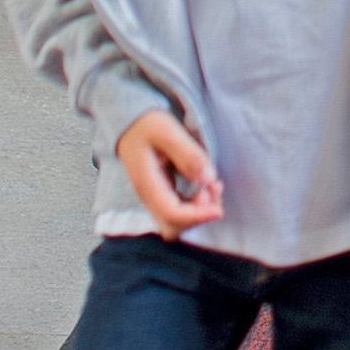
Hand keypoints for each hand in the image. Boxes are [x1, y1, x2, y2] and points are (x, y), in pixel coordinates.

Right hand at [114, 111, 222, 237]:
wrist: (131, 123)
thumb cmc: (148, 125)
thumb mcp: (168, 131)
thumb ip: (188, 155)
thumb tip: (207, 179)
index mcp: (147, 183)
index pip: (172, 214)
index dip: (198, 216)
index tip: (219, 209)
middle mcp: (149, 197)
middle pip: (174, 226)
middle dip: (199, 214)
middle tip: (214, 189)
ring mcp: (155, 197)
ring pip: (178, 221)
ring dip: (201, 209)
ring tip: (214, 185)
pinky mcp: (164, 194)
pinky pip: (181, 210)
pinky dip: (198, 204)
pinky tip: (208, 186)